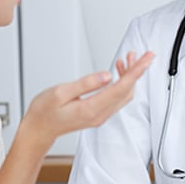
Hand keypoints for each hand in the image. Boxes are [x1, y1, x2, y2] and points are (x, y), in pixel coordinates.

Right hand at [21, 51, 154, 148]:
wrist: (39, 129)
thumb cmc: (45, 111)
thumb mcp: (60, 92)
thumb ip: (85, 84)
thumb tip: (107, 76)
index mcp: (91, 109)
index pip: (120, 88)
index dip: (135, 72)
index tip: (146, 60)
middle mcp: (99, 114)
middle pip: (127, 91)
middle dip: (137, 71)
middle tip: (144, 54)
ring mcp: (100, 115)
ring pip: (124, 94)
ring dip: (129, 76)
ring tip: (129, 58)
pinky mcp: (98, 113)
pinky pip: (116, 97)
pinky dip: (122, 83)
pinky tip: (118, 71)